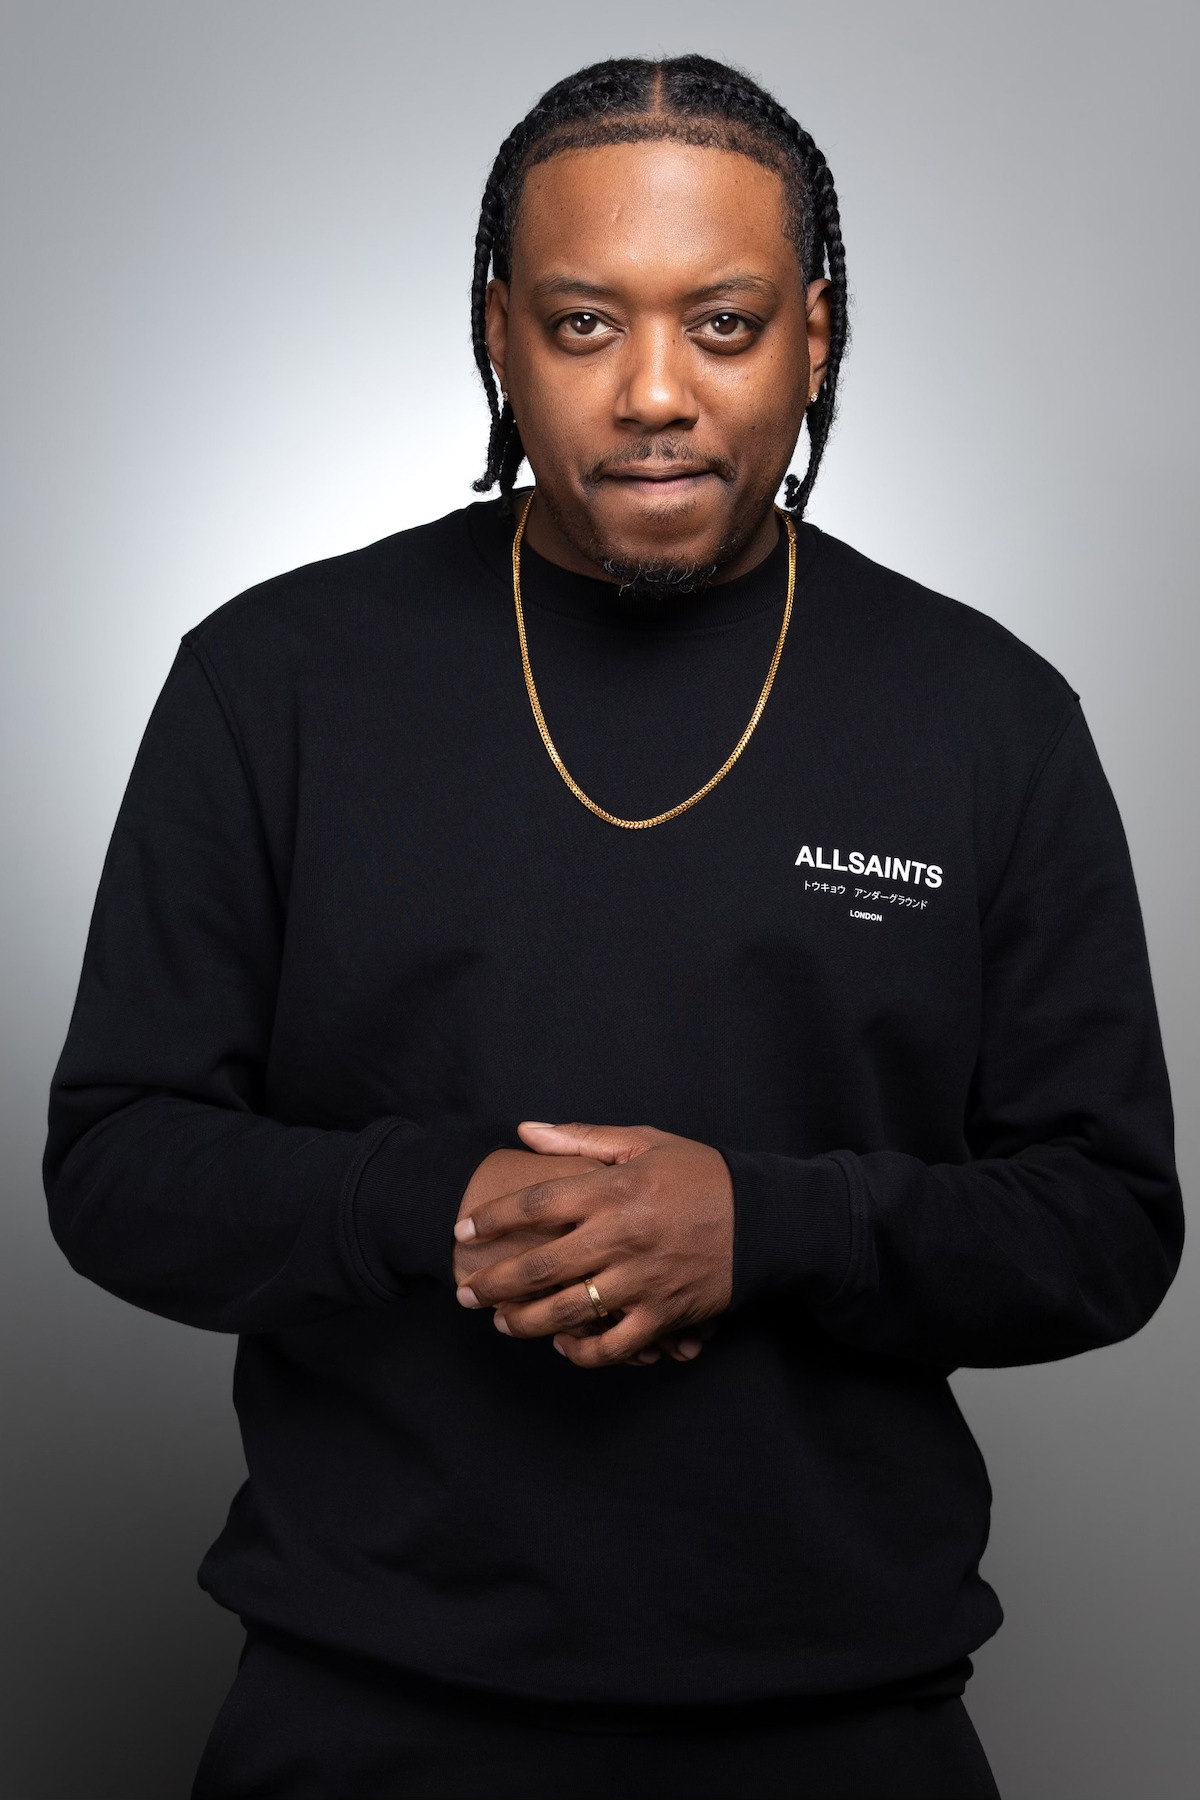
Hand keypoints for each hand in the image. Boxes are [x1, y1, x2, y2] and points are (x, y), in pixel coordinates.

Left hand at [453, 1122, 733, 1367]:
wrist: (768, 1219)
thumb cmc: (703, 1174)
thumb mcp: (645, 1141)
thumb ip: (581, 1138)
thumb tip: (525, 1130)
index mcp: (614, 1190)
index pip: (536, 1204)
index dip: (493, 1218)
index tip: (463, 1229)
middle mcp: (622, 1237)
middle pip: (540, 1266)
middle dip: (493, 1282)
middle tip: (465, 1292)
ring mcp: (642, 1281)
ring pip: (568, 1311)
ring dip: (525, 1321)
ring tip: (501, 1322)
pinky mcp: (664, 1315)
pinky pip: (614, 1347)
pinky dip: (583, 1352)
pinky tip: (563, 1345)